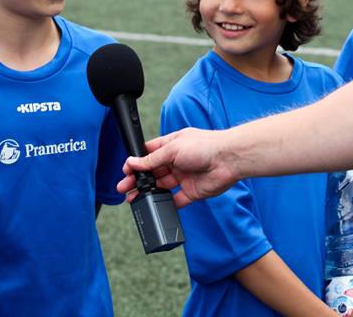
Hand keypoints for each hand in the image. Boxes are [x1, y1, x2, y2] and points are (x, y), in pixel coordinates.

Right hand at [116, 127, 238, 207]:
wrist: (228, 160)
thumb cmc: (205, 146)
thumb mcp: (173, 149)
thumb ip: (152, 159)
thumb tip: (133, 162)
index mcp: (171, 145)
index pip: (149, 153)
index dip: (137, 161)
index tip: (126, 170)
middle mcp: (176, 161)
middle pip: (152, 172)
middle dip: (137, 179)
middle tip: (124, 187)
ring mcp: (183, 177)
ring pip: (160, 187)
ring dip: (147, 192)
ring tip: (133, 199)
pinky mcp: (191, 192)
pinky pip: (175, 201)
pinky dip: (164, 204)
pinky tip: (153, 207)